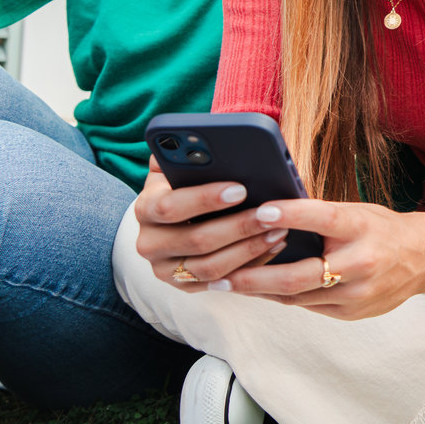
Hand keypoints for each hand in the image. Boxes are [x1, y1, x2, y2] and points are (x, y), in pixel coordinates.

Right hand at [133, 159, 289, 289]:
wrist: (179, 218)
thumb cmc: (188, 182)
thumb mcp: (181, 165)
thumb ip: (185, 150)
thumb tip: (196, 136)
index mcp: (145, 208)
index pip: (171, 206)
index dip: (205, 198)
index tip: (241, 188)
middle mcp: (149, 243)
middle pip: (197, 241)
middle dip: (238, 226)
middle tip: (271, 213)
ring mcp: (165, 270)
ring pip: (211, 267)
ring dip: (249, 249)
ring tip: (279, 230)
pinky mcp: (185, 287)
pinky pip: (221, 283)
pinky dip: (250, 266)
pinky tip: (274, 247)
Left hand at [220, 200, 424, 319]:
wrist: (423, 260)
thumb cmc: (381, 229)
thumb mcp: (357, 212)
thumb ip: (318, 215)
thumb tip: (270, 213)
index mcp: (362, 229)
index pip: (323, 219)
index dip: (290, 215)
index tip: (259, 211)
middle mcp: (361, 263)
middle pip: (301, 276)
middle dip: (256, 277)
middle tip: (223, 276)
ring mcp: (357, 294)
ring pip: (298, 297)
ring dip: (261, 291)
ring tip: (230, 285)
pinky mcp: (352, 313)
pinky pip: (308, 307)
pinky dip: (282, 297)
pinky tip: (261, 290)